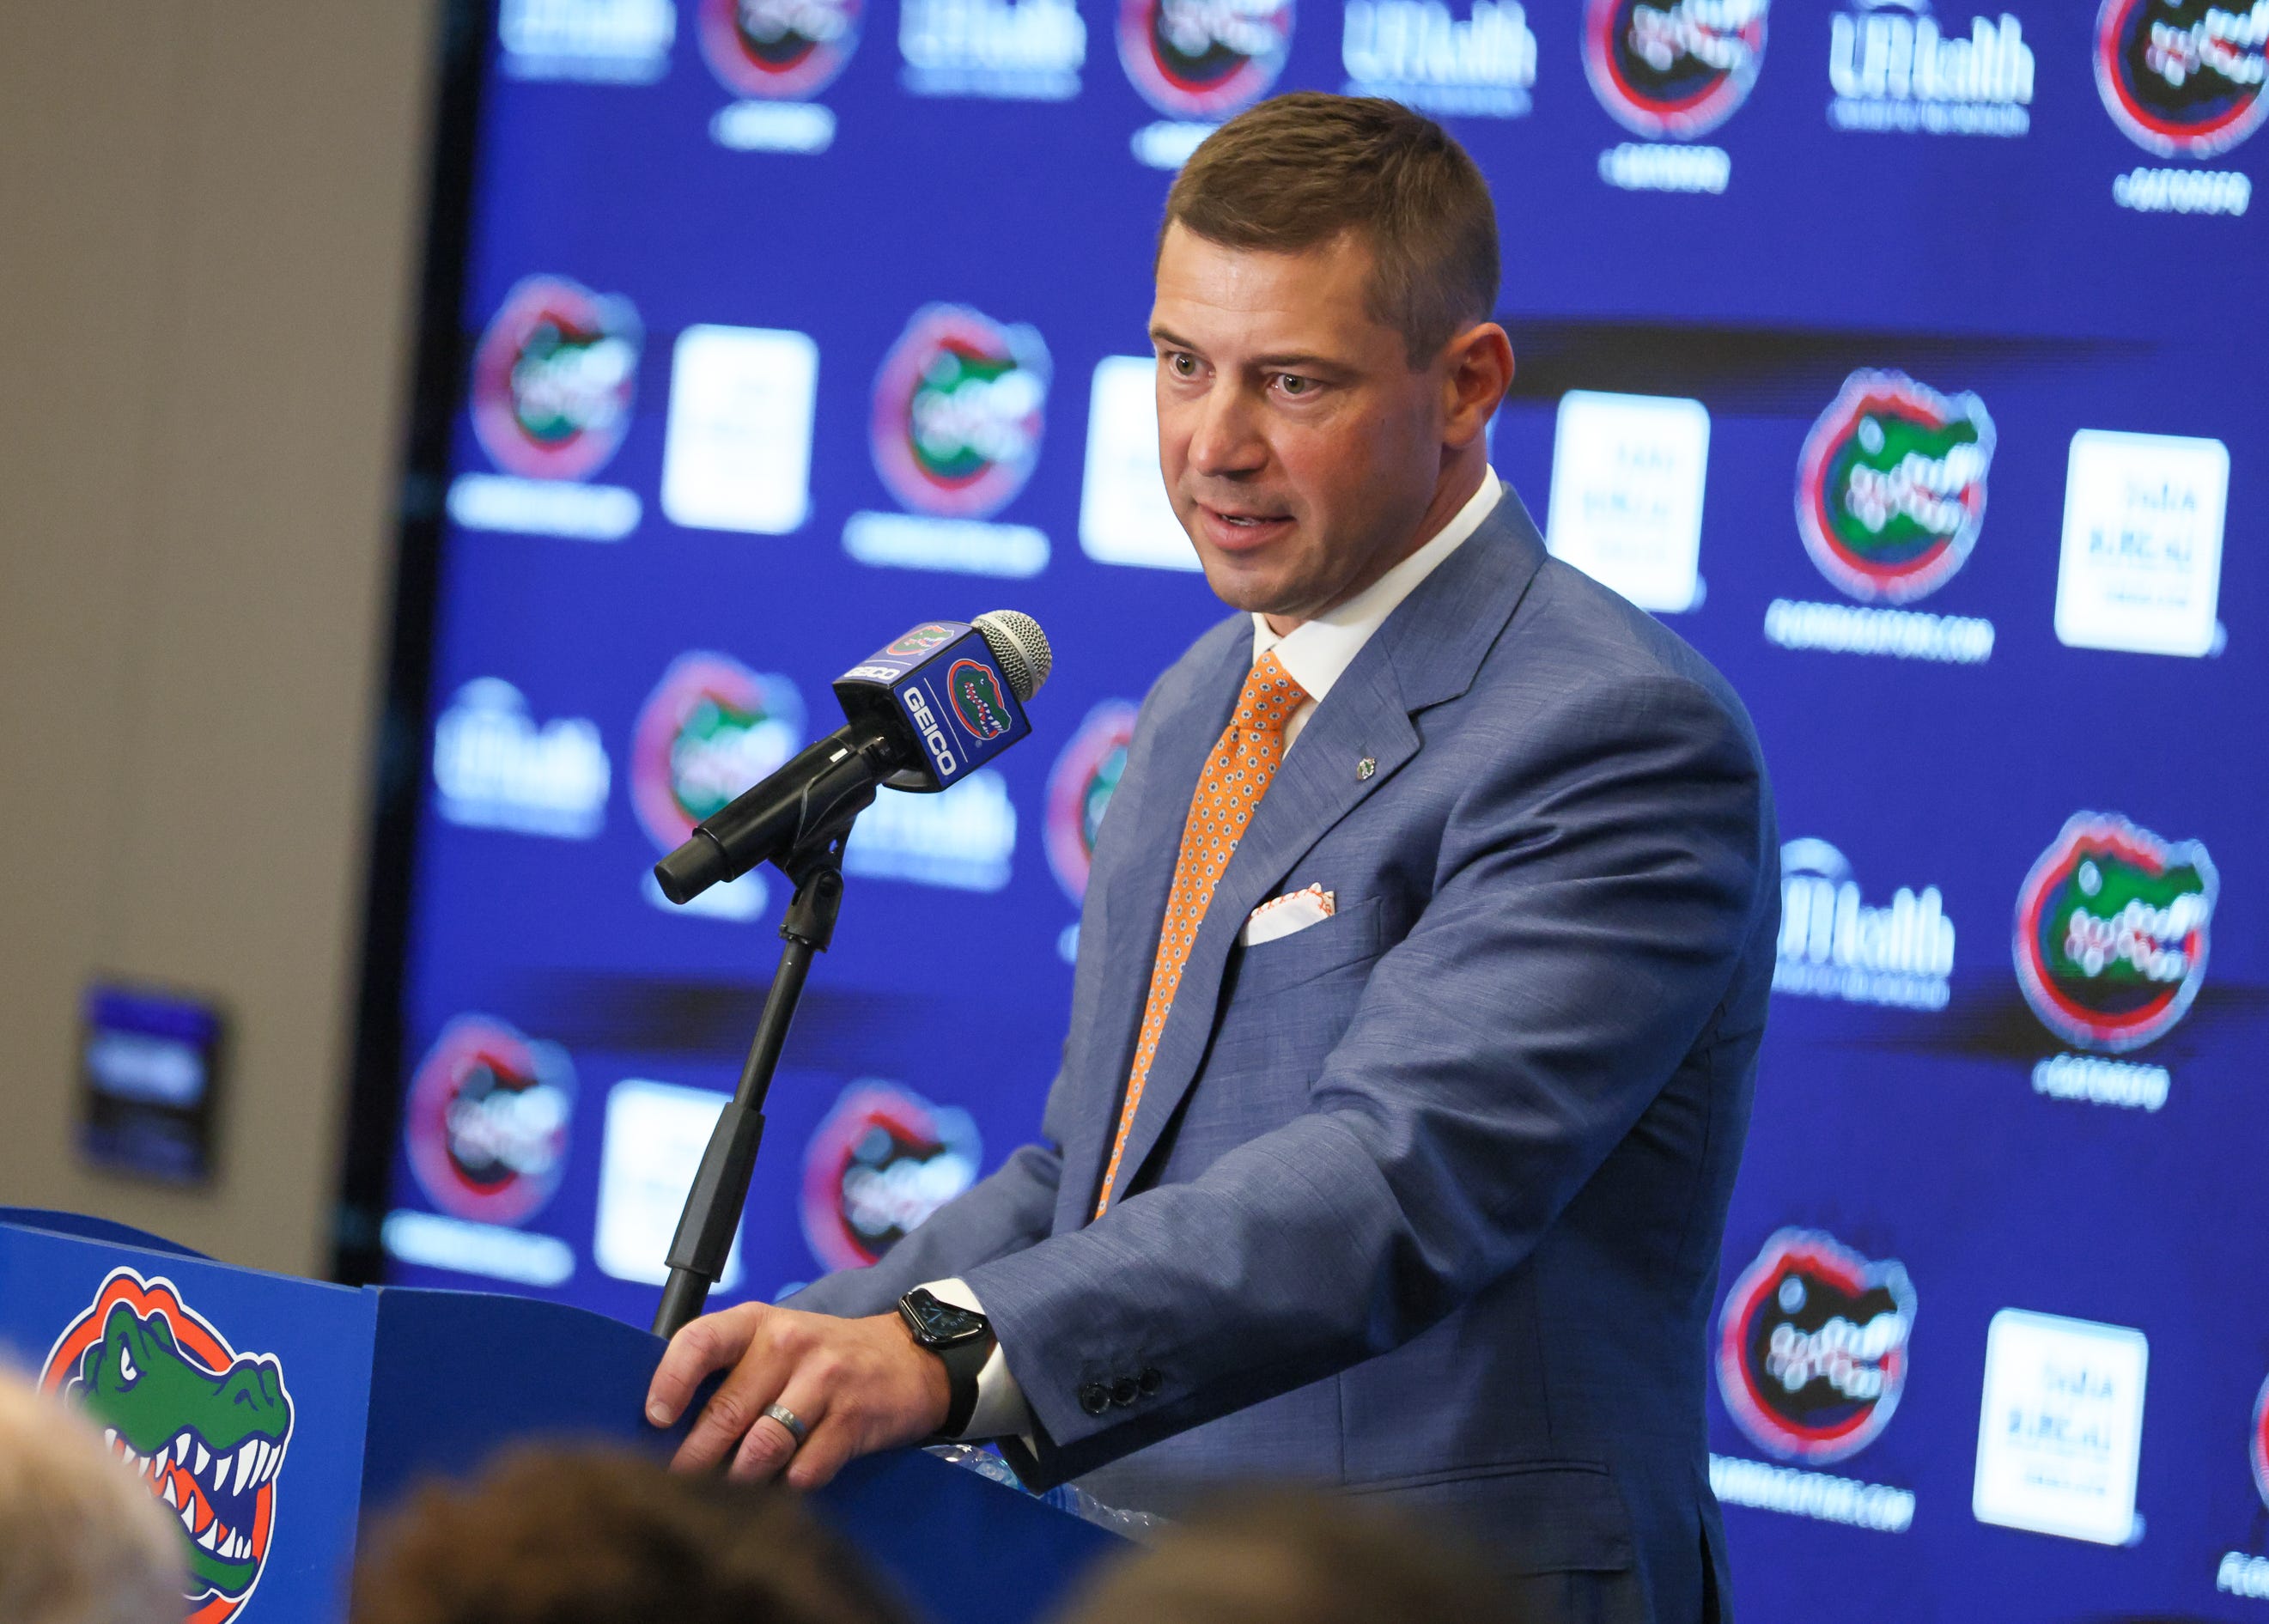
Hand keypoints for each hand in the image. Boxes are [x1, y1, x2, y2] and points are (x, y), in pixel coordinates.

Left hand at [645, 1303, 950, 1488]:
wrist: (908, 1358)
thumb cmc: (824, 1357)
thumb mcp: (776, 1342)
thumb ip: (729, 1370)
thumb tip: (669, 1425)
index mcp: (759, 1322)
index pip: (700, 1341)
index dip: (670, 1381)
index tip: (656, 1419)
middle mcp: (790, 1344)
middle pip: (725, 1411)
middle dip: (694, 1459)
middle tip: (678, 1484)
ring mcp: (825, 1380)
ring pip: (761, 1447)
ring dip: (737, 1480)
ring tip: (724, 1495)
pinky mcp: (854, 1418)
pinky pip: (804, 1470)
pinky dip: (786, 1488)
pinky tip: (778, 1489)